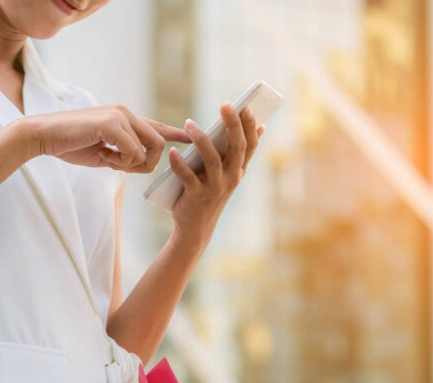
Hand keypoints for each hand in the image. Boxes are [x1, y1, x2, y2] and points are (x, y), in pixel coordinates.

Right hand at [21, 104, 190, 171]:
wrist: (44, 136)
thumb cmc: (70, 145)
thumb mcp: (103, 152)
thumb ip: (123, 154)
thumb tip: (138, 162)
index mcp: (125, 118)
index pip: (156, 126)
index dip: (175, 133)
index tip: (191, 137)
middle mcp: (126, 113)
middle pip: (158, 144)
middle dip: (144, 163)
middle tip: (117, 165)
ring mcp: (121, 116)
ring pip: (148, 149)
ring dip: (131, 163)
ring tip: (107, 158)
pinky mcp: (113, 123)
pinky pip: (133, 153)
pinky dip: (119, 162)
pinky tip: (102, 155)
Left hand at [167, 102, 264, 251]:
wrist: (195, 227)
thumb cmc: (209, 193)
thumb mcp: (228, 174)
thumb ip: (238, 153)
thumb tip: (260, 127)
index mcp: (239, 171)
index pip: (250, 145)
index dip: (250, 126)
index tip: (247, 106)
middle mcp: (231, 179)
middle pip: (236, 148)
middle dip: (232, 125)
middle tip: (225, 104)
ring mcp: (215, 188)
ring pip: (212, 160)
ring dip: (201, 140)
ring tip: (189, 123)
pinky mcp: (197, 196)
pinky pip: (188, 177)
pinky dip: (179, 164)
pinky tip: (173, 152)